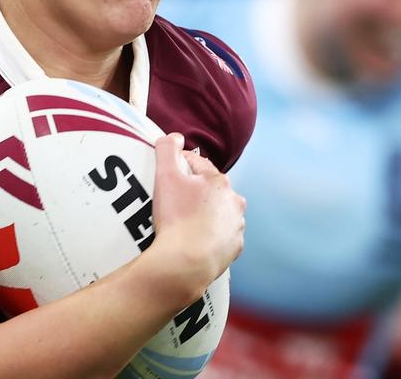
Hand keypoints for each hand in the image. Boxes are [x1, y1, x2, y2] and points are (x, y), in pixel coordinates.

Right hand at [146, 133, 245, 297]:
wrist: (186, 262)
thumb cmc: (176, 218)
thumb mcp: (165, 176)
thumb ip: (168, 149)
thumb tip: (174, 137)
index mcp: (219, 181)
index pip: (196, 163)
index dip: (179, 164)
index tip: (167, 172)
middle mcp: (233, 201)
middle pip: (209, 188)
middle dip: (193, 189)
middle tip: (172, 200)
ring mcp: (236, 225)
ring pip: (217, 211)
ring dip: (204, 212)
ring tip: (183, 221)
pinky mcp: (234, 247)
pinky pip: (220, 234)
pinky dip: (209, 234)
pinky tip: (193, 238)